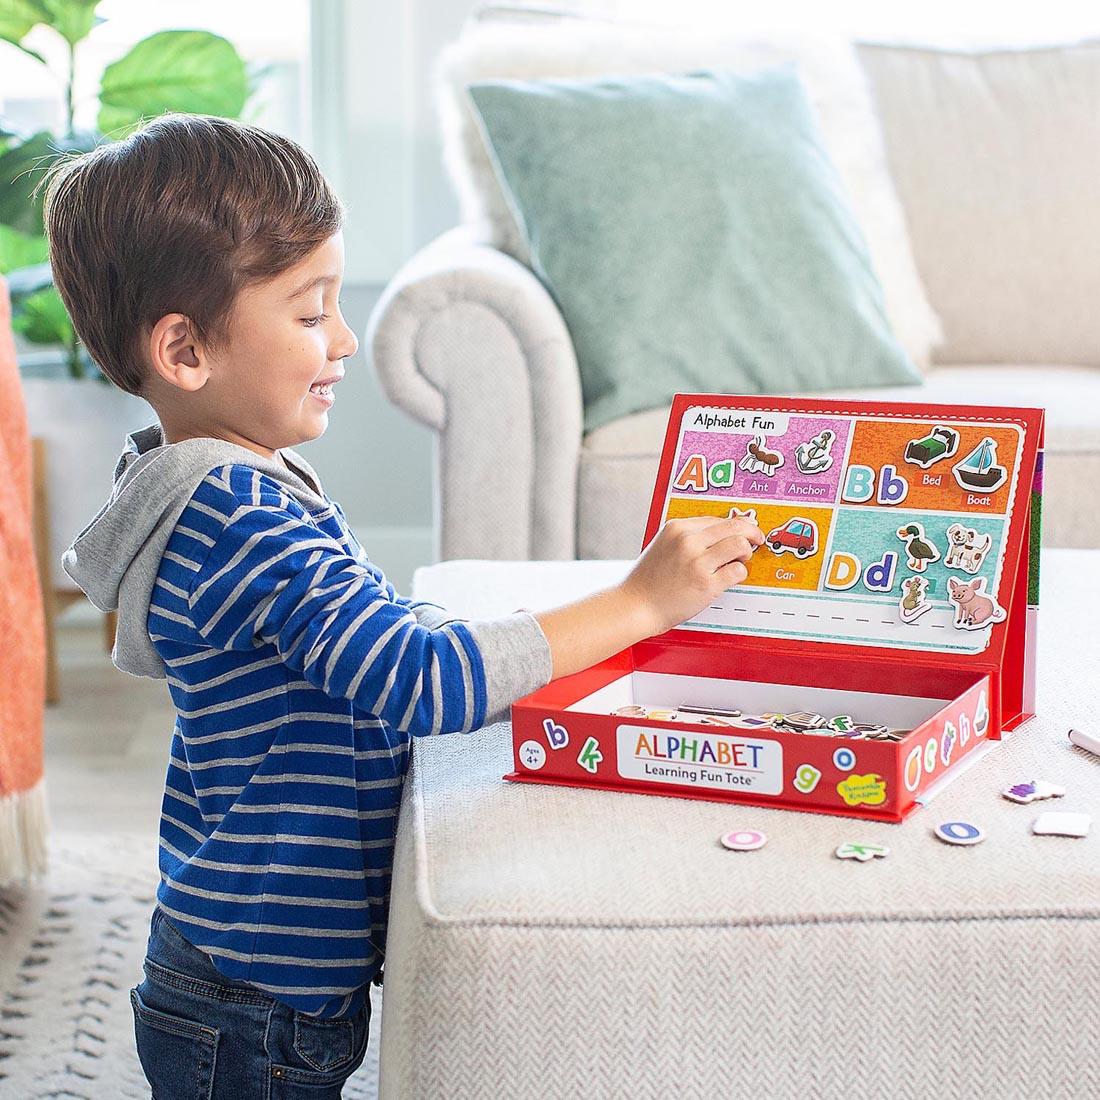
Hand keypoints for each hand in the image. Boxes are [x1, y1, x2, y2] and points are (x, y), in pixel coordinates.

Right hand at [619, 514, 763, 636]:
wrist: (636, 605)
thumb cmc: (649, 581)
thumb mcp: (663, 546)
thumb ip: (687, 538)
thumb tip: (720, 534)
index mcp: (676, 528)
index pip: (717, 518)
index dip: (736, 524)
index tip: (745, 529)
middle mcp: (688, 541)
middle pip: (735, 526)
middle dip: (752, 533)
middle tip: (757, 540)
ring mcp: (697, 562)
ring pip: (741, 545)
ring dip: (745, 554)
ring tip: (739, 561)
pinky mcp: (706, 584)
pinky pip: (738, 571)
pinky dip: (738, 574)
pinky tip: (728, 578)